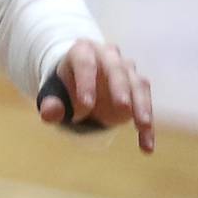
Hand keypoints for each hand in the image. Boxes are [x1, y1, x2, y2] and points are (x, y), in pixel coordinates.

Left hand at [39, 39, 153, 152]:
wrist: (83, 84)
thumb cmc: (67, 86)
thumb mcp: (55, 93)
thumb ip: (52, 103)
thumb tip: (49, 114)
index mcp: (82, 51)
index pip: (85, 63)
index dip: (86, 83)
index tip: (85, 106)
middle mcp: (108, 55)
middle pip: (116, 68)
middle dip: (120, 87)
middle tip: (123, 107)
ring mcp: (126, 70)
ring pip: (138, 84)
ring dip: (142, 105)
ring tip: (142, 126)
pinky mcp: (139, 87)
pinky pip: (146, 104)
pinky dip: (148, 126)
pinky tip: (146, 146)